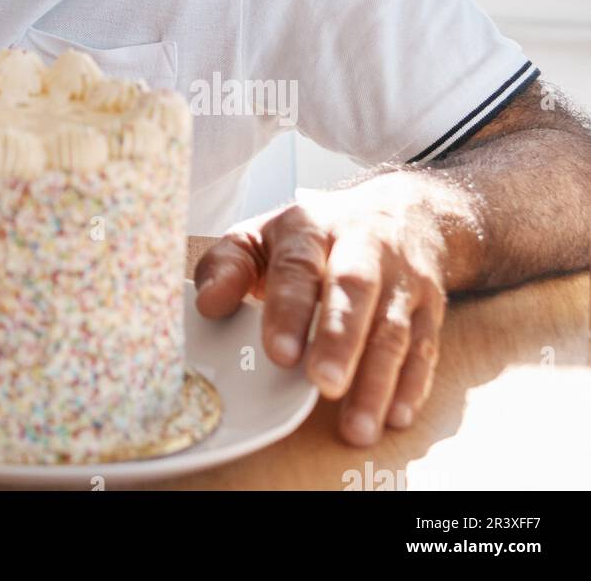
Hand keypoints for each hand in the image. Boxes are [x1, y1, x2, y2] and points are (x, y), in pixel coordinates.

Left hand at [193, 175, 450, 445]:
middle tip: (323, 384)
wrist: (400, 212)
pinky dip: (412, 384)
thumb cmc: (315, 236)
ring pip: (394, 327)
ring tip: (357, 425)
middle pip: (355, 290)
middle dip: (340, 340)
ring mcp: (402, 278)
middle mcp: (362, 246)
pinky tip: (395, 415)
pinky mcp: (430, 307)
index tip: (279, 353)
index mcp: (311, 227)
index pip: (298, 265)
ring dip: (377, 379)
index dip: (290, 309)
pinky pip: (425, 347)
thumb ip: (228, 266)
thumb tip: (207, 304)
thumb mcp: (262, 235)